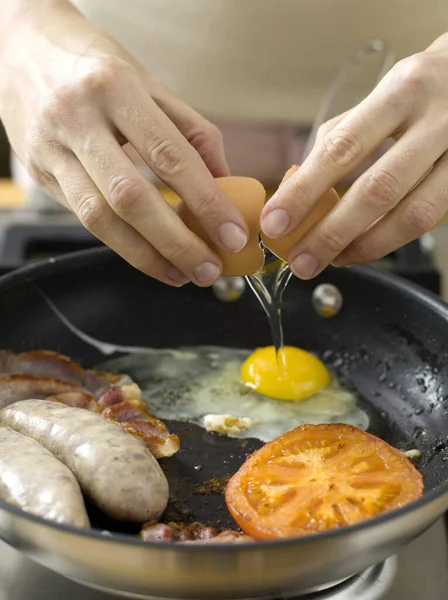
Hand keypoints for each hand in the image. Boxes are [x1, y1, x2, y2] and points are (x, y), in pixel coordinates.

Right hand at [0, 0, 248, 286]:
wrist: (18, 49)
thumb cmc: (93, 64)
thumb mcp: (148, 81)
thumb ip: (189, 132)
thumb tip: (224, 182)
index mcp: (115, 87)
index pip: (170, 156)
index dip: (206, 202)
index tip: (232, 234)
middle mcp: (77, 118)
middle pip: (131, 198)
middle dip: (176, 243)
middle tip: (208, 269)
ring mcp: (52, 149)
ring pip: (100, 218)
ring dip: (146, 255)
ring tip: (182, 274)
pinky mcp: (40, 174)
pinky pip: (84, 218)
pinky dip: (122, 244)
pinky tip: (149, 255)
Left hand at [260, 33, 447, 278]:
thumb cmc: (420, 91)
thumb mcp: (380, 97)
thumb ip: (340, 139)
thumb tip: (298, 189)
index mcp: (401, 92)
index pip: (342, 148)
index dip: (304, 191)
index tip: (274, 223)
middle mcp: (437, 120)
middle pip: (379, 190)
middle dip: (332, 233)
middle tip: (301, 261)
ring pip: (414, 214)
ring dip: (366, 246)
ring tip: (333, 260)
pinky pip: (431, 221)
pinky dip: (392, 240)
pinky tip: (365, 247)